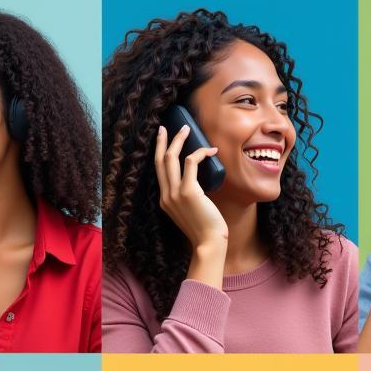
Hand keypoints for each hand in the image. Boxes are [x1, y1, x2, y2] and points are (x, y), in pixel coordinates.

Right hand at [155, 125, 227, 249]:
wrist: (209, 243)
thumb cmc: (206, 230)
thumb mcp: (191, 212)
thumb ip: (188, 199)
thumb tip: (198, 184)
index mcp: (165, 200)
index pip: (159, 171)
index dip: (160, 153)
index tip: (163, 140)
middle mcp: (166, 195)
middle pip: (160, 160)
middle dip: (164, 141)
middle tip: (168, 127)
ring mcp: (174, 193)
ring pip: (171, 157)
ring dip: (179, 140)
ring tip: (188, 130)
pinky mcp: (188, 191)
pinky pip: (191, 162)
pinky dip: (200, 153)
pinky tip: (211, 150)